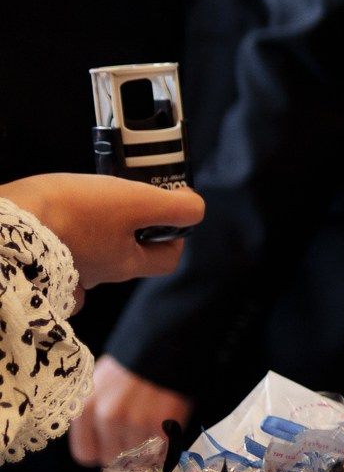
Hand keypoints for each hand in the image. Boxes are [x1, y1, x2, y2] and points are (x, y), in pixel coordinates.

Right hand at [0, 173, 201, 296]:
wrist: (2, 224)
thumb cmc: (65, 213)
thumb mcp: (135, 202)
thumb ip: (174, 208)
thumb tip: (196, 209)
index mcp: (124, 264)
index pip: (167, 259)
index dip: (177, 234)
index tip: (171, 209)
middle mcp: (96, 274)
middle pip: (130, 254)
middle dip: (135, 227)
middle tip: (127, 197)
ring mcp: (65, 269)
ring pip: (94, 251)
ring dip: (98, 227)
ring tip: (89, 197)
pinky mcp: (37, 258)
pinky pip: (57, 253)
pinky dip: (63, 236)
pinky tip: (58, 218)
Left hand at [69, 355, 190, 467]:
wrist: (161, 346)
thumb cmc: (127, 367)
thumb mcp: (97, 387)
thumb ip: (94, 415)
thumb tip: (102, 444)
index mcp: (85, 410)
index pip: (85, 454)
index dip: (100, 451)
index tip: (110, 446)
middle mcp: (107, 418)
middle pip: (112, 457)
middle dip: (123, 451)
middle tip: (135, 436)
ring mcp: (137, 422)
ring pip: (138, 454)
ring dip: (147, 446)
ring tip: (152, 425)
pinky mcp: (163, 423)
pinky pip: (163, 449)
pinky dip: (166, 443)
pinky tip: (166, 427)